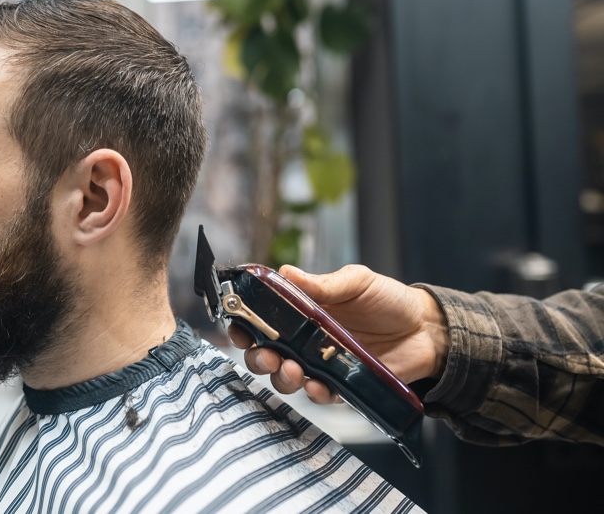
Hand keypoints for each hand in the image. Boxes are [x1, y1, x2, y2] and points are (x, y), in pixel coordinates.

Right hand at [228, 264, 448, 403]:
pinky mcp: (341, 384)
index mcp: (301, 311)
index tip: (238, 326)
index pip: (262, 319)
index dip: (244, 324)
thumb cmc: (390, 299)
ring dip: (281, 376)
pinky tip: (317, 385)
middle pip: (265, 352)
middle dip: (257, 356)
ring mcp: (321, 363)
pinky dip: (313, 392)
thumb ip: (323, 283)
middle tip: (266, 353)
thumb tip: (286, 272)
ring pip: (286, 377)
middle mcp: (305, 339)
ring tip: (291, 369)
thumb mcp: (357, 282)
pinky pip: (319, 394)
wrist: (427, 329)